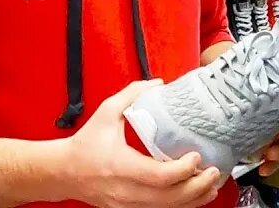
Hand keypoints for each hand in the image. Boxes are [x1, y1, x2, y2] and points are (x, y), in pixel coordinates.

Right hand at [64, 80, 222, 207]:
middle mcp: (126, 190)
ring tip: (212, 185)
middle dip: (198, 187)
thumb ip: (133, 95)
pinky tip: (195, 196)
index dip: (182, 169)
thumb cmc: (84, 145)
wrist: (64, 172)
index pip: (158, 176)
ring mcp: (129, 204)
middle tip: (214, 171)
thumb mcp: (106, 112)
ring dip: (194, 199)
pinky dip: (181, 205)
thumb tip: (158, 84)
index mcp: (121, 166)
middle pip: (170, 198)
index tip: (196, 156)